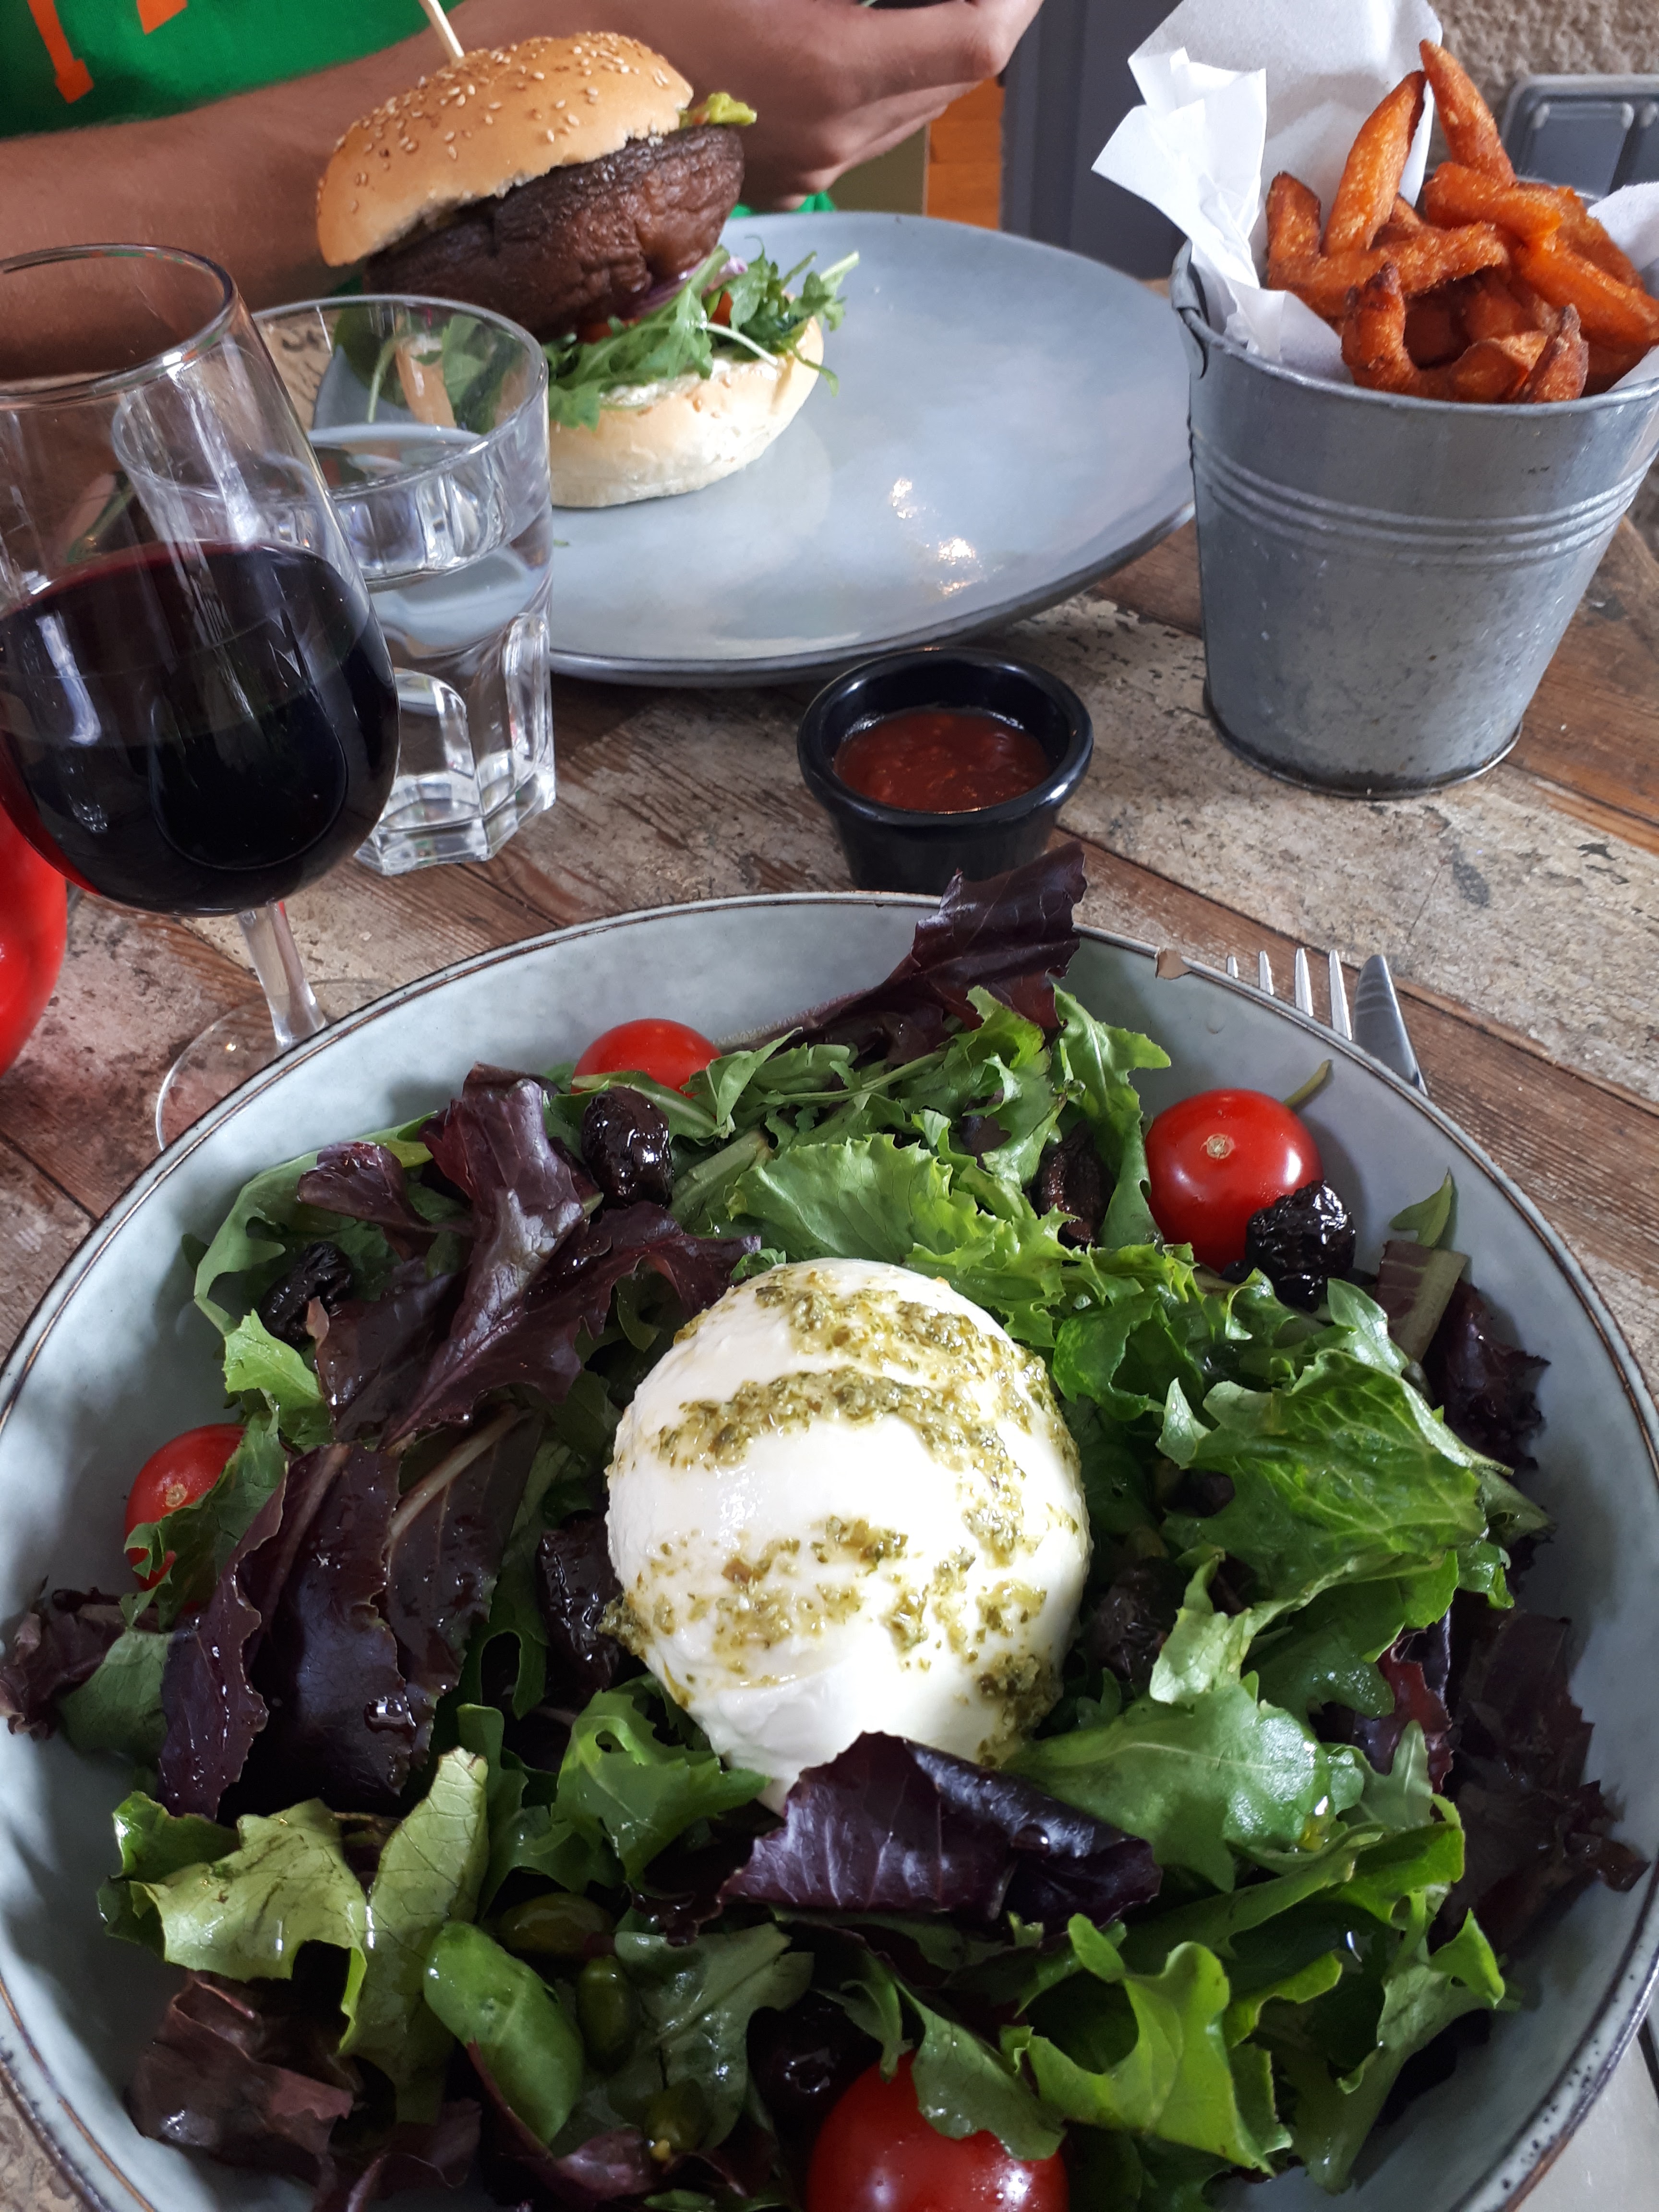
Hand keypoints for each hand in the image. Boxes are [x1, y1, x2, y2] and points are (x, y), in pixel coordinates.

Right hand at [594, 0, 1043, 203]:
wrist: (546, 88)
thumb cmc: (633, 2)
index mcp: (830, 69)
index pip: (977, 40)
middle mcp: (832, 135)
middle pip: (957, 78)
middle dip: (984, 15)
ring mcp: (808, 168)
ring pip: (915, 111)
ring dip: (937, 51)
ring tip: (929, 0)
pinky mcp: (781, 181)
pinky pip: (864, 133)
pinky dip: (886, 82)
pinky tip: (864, 36)